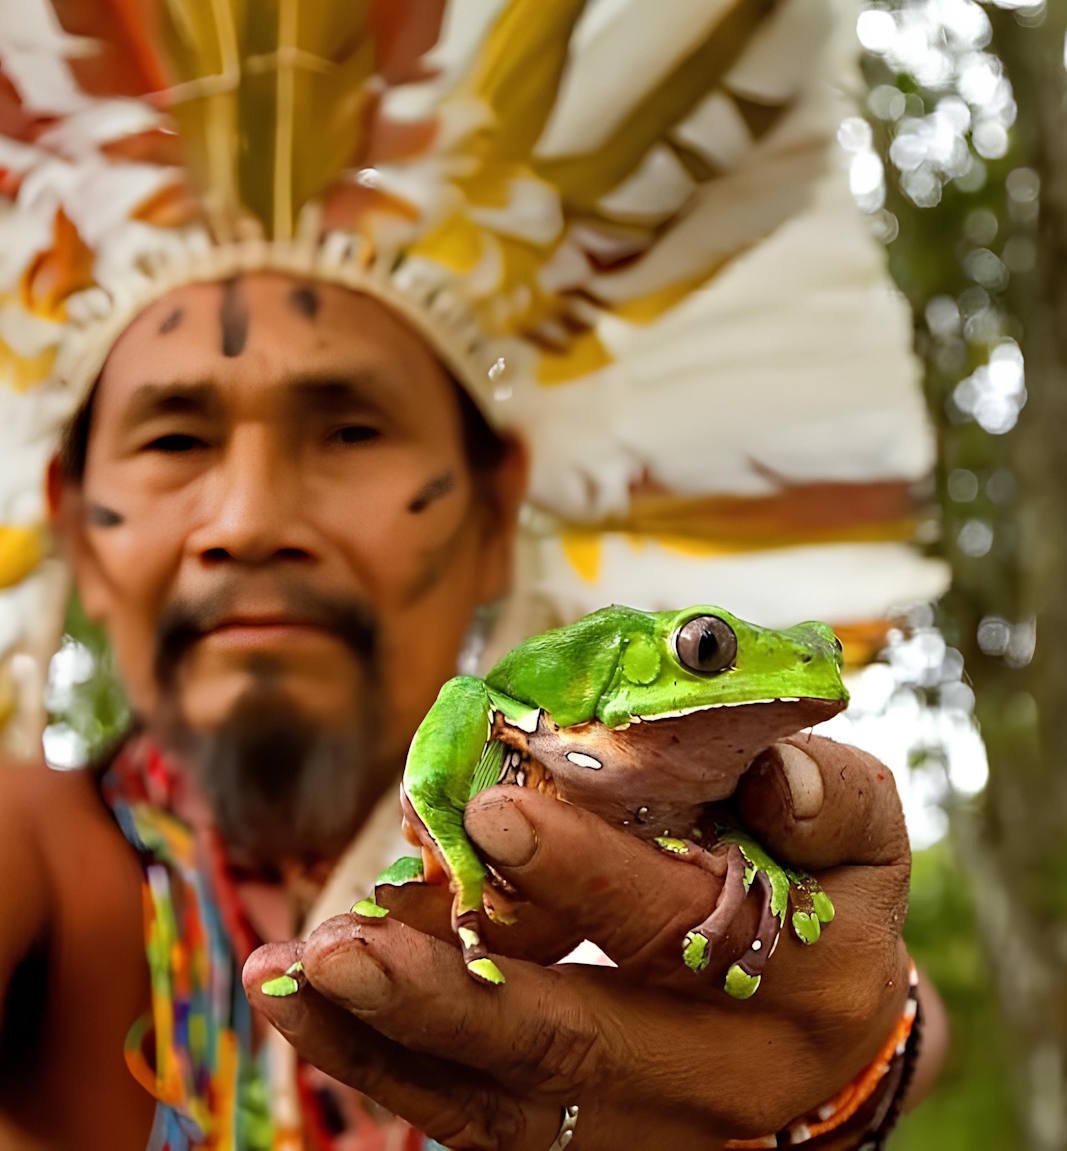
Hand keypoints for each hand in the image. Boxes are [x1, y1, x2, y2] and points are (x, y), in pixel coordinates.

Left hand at [244, 735, 911, 1149]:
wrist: (820, 1024)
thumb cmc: (825, 895)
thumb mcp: (858, 834)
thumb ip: (826, 797)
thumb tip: (772, 773)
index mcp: (808, 984)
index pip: (687, 931)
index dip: (590, 877)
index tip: (493, 810)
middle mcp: (728, 1081)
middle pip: (579, 1047)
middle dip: (454, 992)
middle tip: (347, 938)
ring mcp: (650, 1131)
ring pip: (508, 1103)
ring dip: (392, 1039)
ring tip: (298, 975)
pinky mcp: (587, 1143)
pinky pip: (477, 1123)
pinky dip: (385, 1068)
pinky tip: (309, 1012)